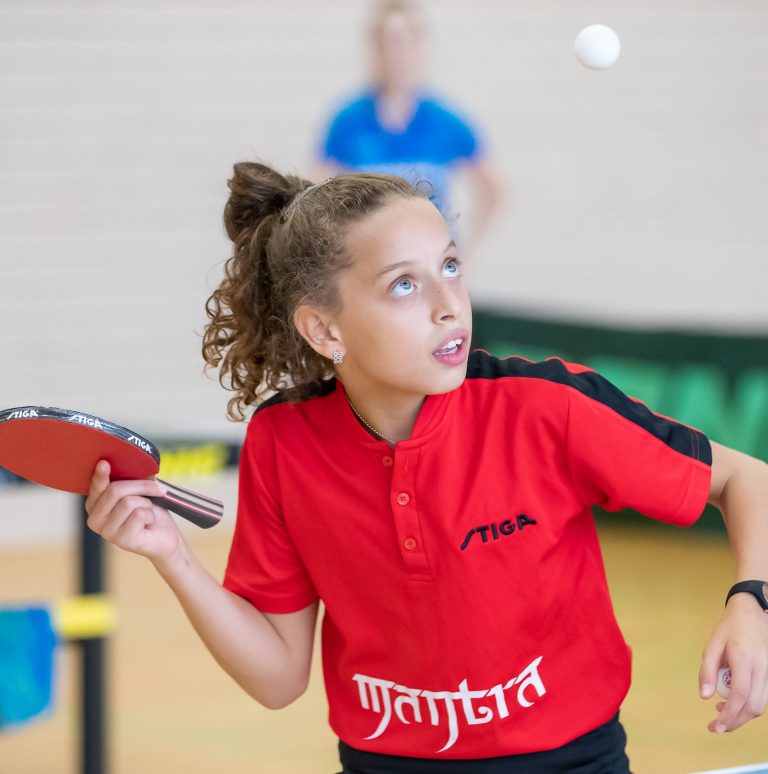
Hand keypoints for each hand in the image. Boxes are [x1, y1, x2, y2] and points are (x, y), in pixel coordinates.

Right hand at [86, 460, 182, 562]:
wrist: (166, 537)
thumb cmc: (150, 512)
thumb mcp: (140, 492)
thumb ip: (132, 480)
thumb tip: (137, 464)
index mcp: (95, 506)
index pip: (96, 487)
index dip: (100, 475)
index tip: (104, 463)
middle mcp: (95, 520)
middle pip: (116, 490)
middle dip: (142, 486)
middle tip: (158, 489)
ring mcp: (106, 532)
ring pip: (129, 502)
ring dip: (147, 504)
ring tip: (148, 513)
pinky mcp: (121, 541)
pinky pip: (139, 514)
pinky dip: (150, 515)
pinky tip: (148, 524)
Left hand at [699, 593, 767, 731]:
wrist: (751, 613)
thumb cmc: (729, 628)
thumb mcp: (712, 645)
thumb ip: (707, 670)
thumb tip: (704, 696)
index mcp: (744, 659)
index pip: (740, 695)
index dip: (729, 714)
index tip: (715, 726)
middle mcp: (761, 668)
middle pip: (753, 706)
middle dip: (735, 721)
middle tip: (716, 727)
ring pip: (760, 704)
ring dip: (741, 715)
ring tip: (720, 711)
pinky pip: (762, 696)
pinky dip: (748, 704)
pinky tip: (731, 701)